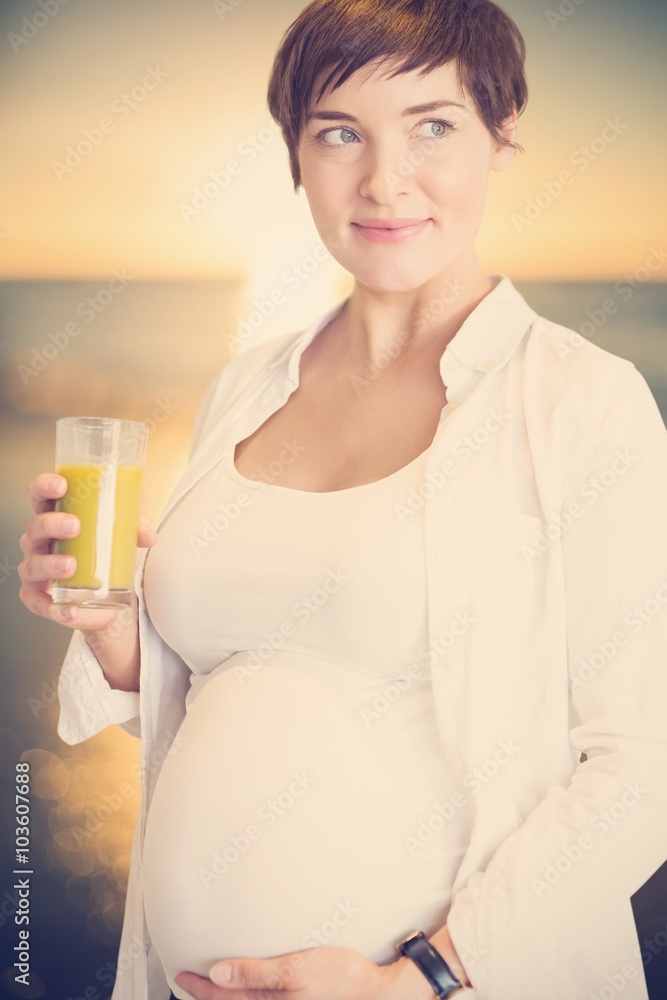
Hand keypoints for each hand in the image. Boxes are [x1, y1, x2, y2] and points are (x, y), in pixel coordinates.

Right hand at [18, 472, 156, 687]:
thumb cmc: (105, 554)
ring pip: (33, 564)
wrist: (107, 597)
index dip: (44, 486)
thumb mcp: (122, 537)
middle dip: (52, 523)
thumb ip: (135, 530)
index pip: (41, 497)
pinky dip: (53, 607)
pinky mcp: (38, 598)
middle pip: (35, 527)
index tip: (61, 484)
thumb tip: (149, 535)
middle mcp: (39, 542)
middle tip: (75, 525)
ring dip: (50, 563)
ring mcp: (35, 570)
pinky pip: (40, 603)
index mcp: (55, 518)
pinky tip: (68, 609)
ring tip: (71, 565)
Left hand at [173, 944, 427, 999]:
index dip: (199, 989)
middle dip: (208, 999)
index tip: (180, 974)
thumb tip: (218, 974)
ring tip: (210, 991)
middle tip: (186, 982)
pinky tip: (247, 994)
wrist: (378, 995)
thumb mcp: (298, 969)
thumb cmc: (341, 978)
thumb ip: (257, 974)